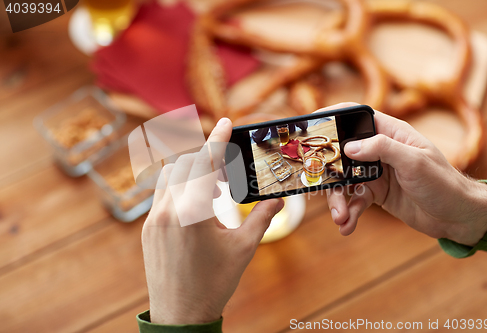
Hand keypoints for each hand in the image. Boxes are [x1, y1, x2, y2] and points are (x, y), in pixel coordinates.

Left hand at [142, 117, 283, 324]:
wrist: (180, 315)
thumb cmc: (214, 283)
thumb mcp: (243, 249)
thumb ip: (261, 218)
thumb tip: (278, 200)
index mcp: (193, 213)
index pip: (205, 164)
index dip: (217, 140)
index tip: (224, 121)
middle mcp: (168, 210)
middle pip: (186, 165)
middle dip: (207, 158)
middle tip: (228, 166)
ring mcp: (154, 219)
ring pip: (170, 178)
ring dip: (191, 172)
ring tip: (215, 186)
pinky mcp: (148, 229)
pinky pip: (163, 195)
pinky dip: (180, 189)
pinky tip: (198, 205)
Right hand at [325, 103, 486, 245]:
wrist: (456, 216)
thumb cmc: (443, 182)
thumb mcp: (414, 161)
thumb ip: (382, 149)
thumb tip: (349, 147)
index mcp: (390, 132)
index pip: (356, 116)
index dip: (333, 117)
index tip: (310, 125)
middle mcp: (379, 150)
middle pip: (341, 153)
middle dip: (328, 171)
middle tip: (315, 184)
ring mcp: (375, 172)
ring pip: (344, 181)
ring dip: (338, 200)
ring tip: (339, 217)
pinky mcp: (375, 192)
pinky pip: (354, 200)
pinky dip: (349, 213)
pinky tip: (347, 225)